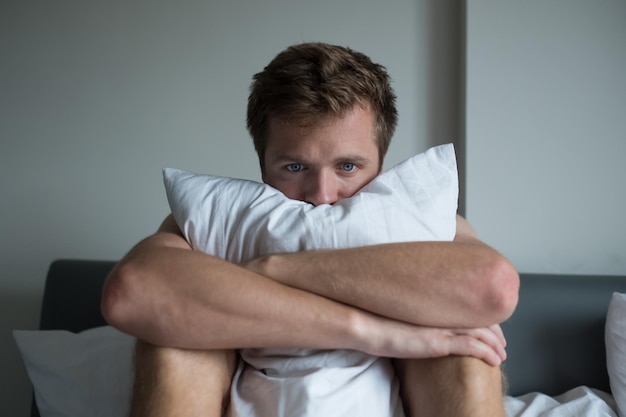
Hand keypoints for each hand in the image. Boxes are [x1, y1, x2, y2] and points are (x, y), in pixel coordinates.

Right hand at [358, 315, 506, 366]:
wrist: (366, 325)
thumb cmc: (376, 322)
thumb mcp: (400, 318)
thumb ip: (414, 320)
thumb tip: (416, 325)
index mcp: (432, 309)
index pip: (464, 311)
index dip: (481, 320)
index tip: (490, 328)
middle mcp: (440, 315)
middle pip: (477, 320)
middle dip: (494, 332)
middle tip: (503, 342)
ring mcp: (440, 328)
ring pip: (479, 333)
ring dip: (495, 344)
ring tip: (503, 354)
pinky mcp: (438, 342)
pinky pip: (471, 346)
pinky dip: (487, 352)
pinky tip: (496, 360)